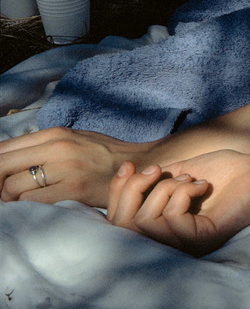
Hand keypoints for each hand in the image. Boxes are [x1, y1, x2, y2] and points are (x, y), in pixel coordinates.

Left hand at [0, 127, 143, 207]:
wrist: (142, 164)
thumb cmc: (104, 155)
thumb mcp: (72, 140)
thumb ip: (42, 147)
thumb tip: (6, 161)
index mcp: (54, 134)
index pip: (2, 149)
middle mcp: (57, 146)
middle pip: (0, 166)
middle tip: (5, 195)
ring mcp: (66, 168)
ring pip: (12, 188)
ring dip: (12, 200)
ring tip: (26, 203)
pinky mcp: (74, 189)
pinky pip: (32, 202)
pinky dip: (29, 207)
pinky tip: (42, 207)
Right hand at [106, 152, 249, 256]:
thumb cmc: (225, 171)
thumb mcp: (180, 170)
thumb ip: (154, 180)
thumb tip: (126, 173)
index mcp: (161, 225)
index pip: (118, 222)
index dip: (117, 192)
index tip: (130, 166)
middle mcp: (169, 240)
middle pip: (123, 226)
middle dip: (135, 188)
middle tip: (161, 171)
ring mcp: (184, 243)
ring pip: (145, 222)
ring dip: (165, 189)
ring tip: (191, 180)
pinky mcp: (201, 239)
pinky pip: (172, 219)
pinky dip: (182, 194)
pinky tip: (202, 186)